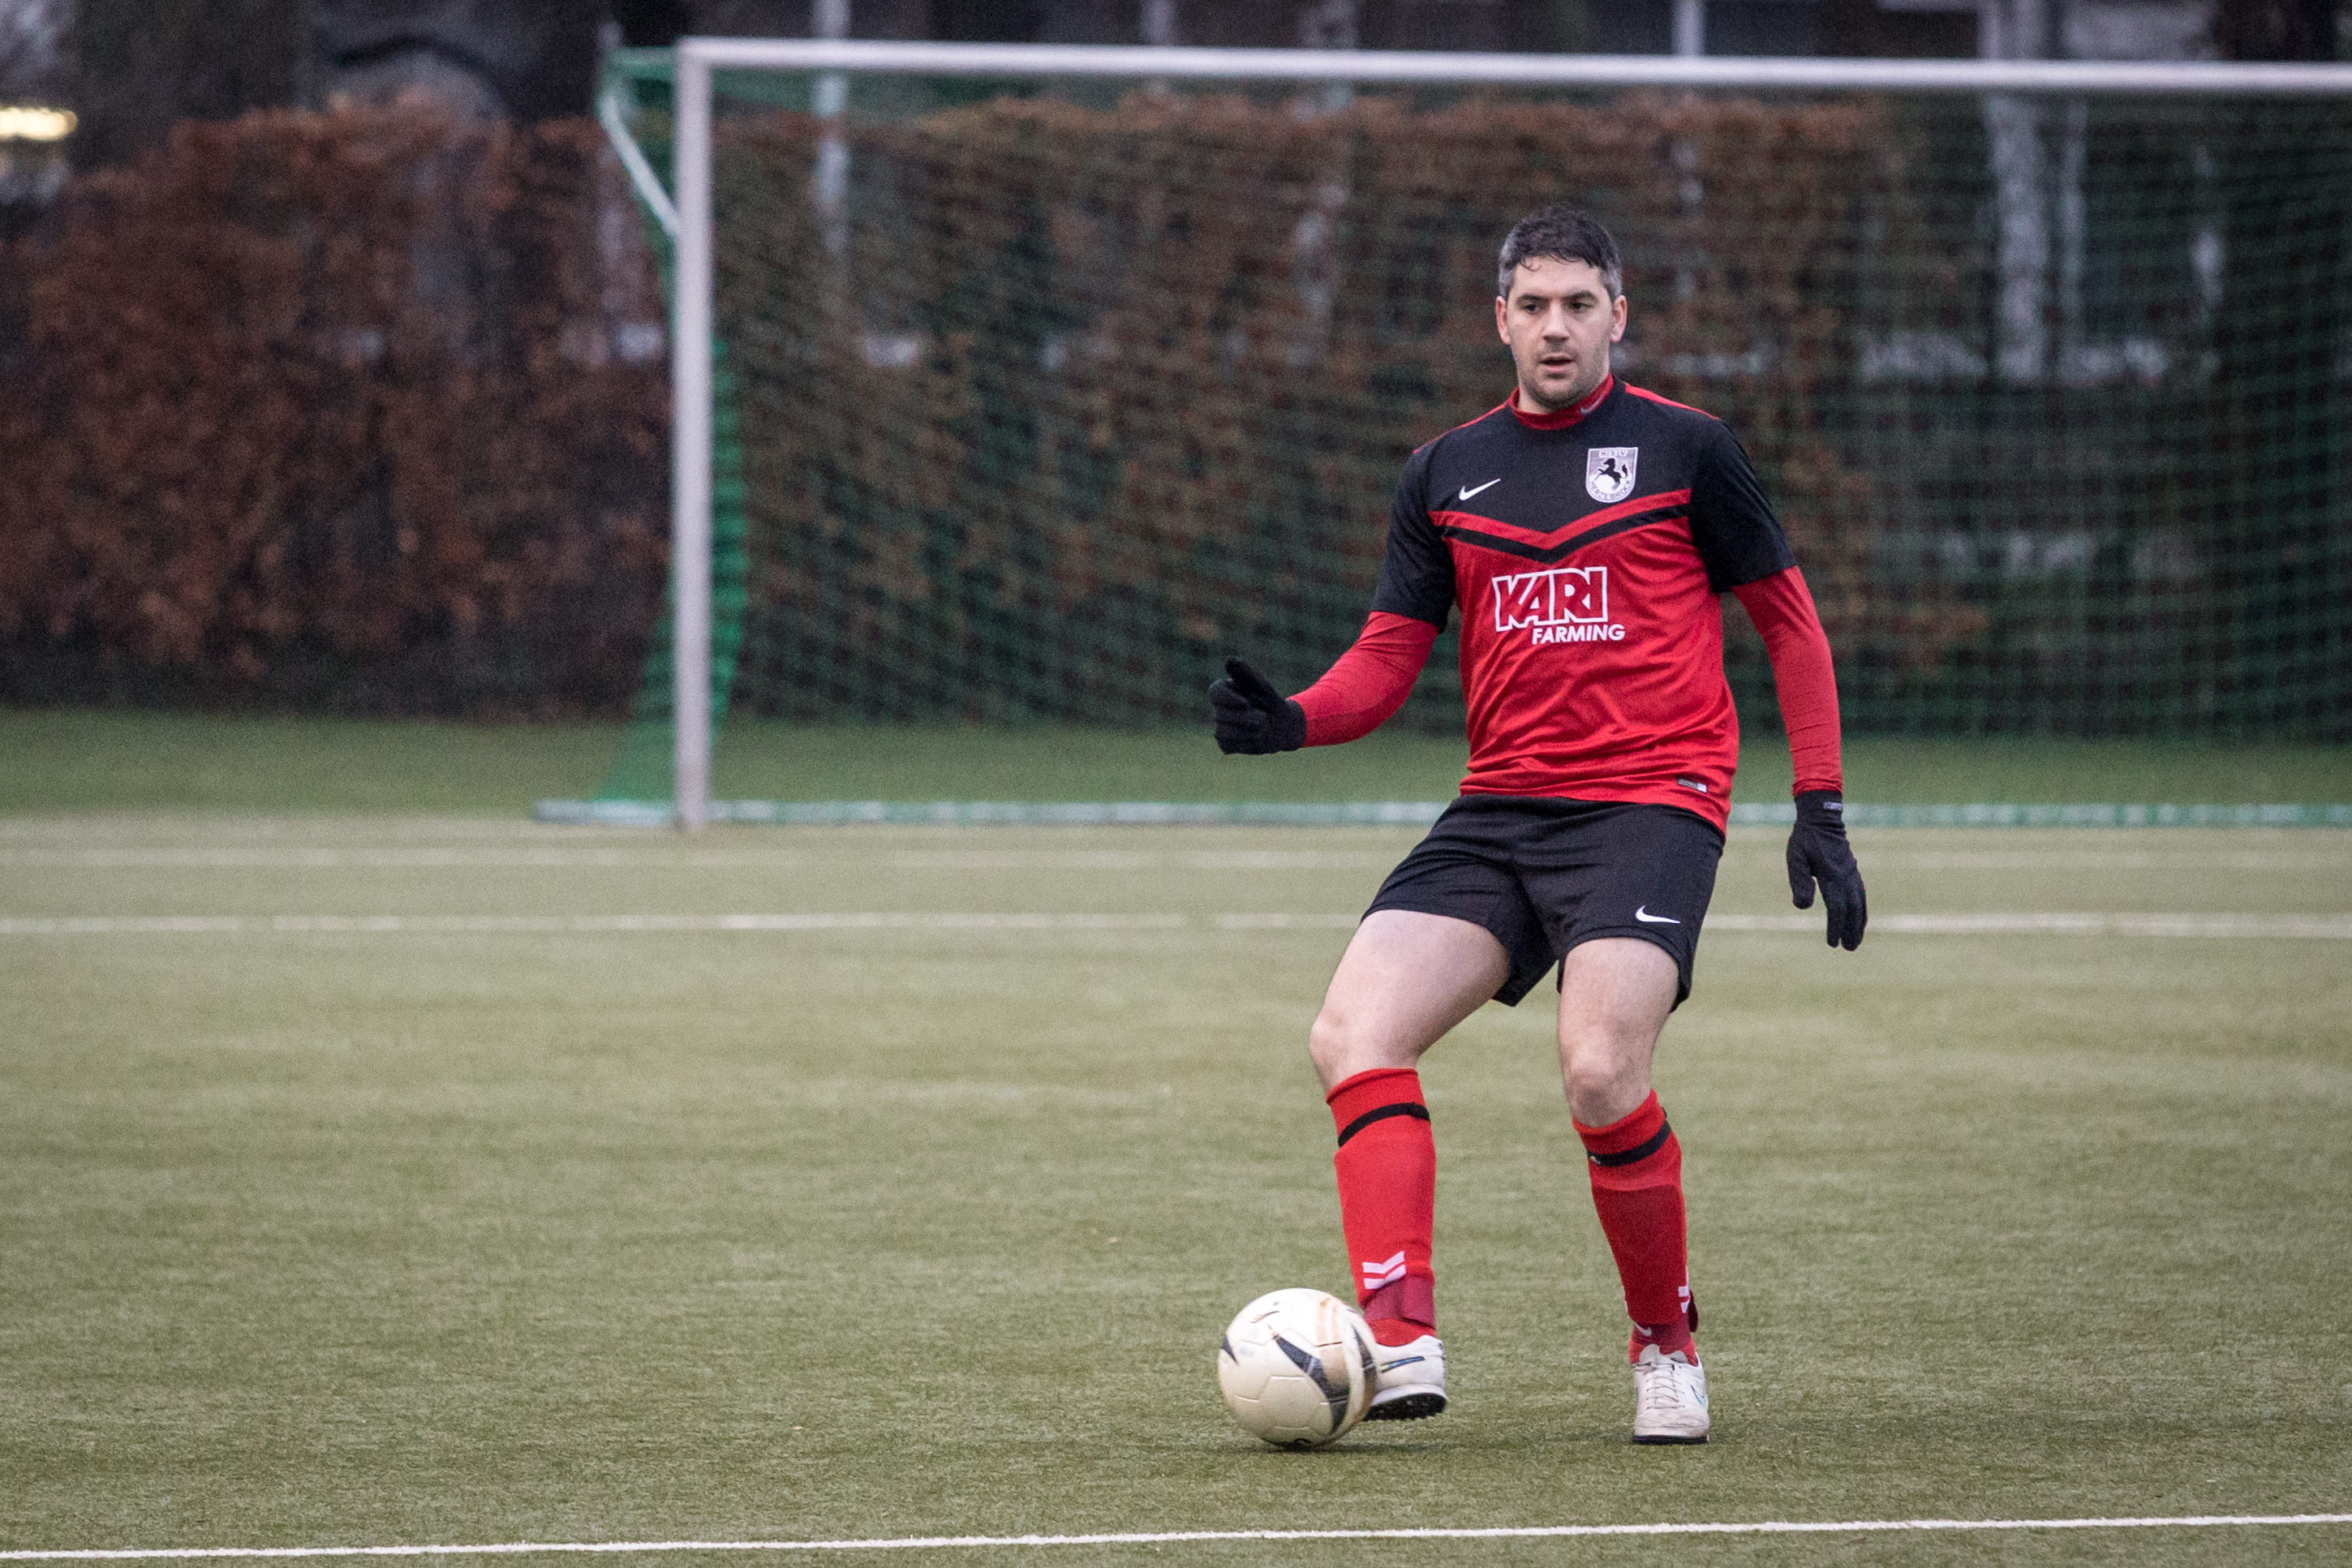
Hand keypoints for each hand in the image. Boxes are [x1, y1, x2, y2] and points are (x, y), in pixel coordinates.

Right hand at [1208, 657, 1305, 754]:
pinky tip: (1256, 737)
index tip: (1246, 703)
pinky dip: (1243, 742)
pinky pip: (1226, 744)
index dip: (1228, 699)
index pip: (1215, 692)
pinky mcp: (1225, 742)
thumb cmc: (1271, 702)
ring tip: (1262, 728)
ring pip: (1222, 732)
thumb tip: (1229, 659)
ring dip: (1245, 731)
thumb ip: (1245, 673)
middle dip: (1243, 718)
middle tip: (1263, 718)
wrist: (1282, 726)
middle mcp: (1219, 708)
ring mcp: (1220, 725)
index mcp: (1224, 690)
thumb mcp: (1261, 686)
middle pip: (1220, 714)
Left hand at [1787, 790, 1865, 950]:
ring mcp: (1852, 874)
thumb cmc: (1804, 839)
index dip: (1835, 927)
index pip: (1836, 908)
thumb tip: (1803, 906)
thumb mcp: (1796, 859)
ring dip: (1859, 924)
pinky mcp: (1853, 872)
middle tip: (1849, 948)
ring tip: (1856, 941)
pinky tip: (1859, 920)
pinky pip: (1861, 895)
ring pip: (1860, 904)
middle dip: (1851, 930)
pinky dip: (1862, 910)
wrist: (1822, 819)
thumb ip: (1799, 882)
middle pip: (1852, 910)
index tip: (1832, 943)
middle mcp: (1846, 877)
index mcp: (1832, 876)